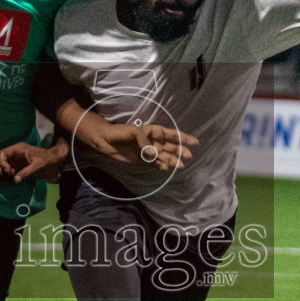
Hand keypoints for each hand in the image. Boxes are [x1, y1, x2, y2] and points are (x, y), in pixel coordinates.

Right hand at [0, 140, 67, 183]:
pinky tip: (14, 179)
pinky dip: (9, 175)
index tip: (9, 171)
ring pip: (3, 165)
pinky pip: (8, 170)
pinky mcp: (18, 166)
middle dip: (0, 168)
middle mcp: (14, 153)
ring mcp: (15, 160)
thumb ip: (26, 172)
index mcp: (18, 149)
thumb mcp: (37, 165)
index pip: (2, 153)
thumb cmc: (46, 160)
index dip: (1, 162)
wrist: (54, 161)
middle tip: (7, 175)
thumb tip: (15, 179)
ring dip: (4, 172)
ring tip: (11, 177)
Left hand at [78, 119, 196, 170]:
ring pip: (164, 156)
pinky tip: (167, 168)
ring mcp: (149, 151)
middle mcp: (153, 141)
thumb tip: (154, 153)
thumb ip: (144, 142)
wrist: (105, 141)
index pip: (170, 134)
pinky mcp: (143, 160)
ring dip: (172, 160)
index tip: (194, 142)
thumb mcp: (133, 132)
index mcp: (153, 131)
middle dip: (180, 151)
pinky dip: (161, 166)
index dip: (182, 137)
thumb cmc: (119, 132)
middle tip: (189, 155)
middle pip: (170, 146)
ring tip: (181, 166)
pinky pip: (155, 163)